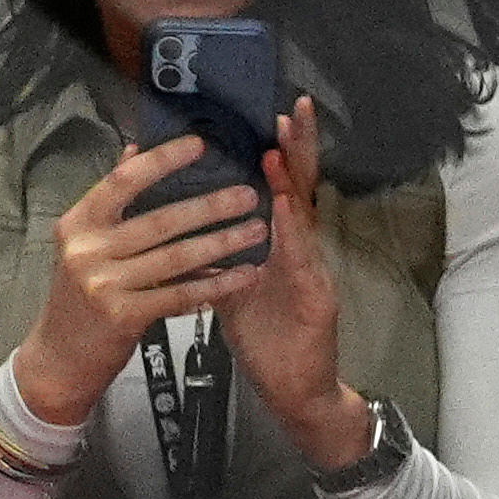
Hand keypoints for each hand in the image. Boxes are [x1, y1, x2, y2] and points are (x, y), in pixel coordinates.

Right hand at [8, 133, 273, 427]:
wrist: (61, 354)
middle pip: (160, 219)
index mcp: (78, 222)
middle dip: (211, 206)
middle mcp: (87, 249)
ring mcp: (103, 283)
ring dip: (223, 243)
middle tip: (250, 195)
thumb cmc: (83, 293)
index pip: (122, 182)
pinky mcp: (124, 315)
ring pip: (177, 256)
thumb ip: (113, 201)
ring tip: (258, 231)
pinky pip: (182, 294)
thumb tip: (134, 150)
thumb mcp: (86, 243)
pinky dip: (217, 283)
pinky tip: (246, 274)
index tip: (200, 145)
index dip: (161, 161)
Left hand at [221, 103, 363, 469]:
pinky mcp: (316, 299)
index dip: (280, 151)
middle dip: (298, 147)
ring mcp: (313, 272)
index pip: (281, 188)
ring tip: (280, 144)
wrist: (294, 389)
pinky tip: (284, 206)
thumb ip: (214, 249)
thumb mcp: (232, 283)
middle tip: (291, 109)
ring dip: (292, 179)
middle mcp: (301, 252)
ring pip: (304, 217)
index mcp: (280, 246)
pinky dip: (293, 230)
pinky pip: (300, 260)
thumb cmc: (265, 337)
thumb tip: (181, 217)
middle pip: (302, 189)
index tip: (272, 114)